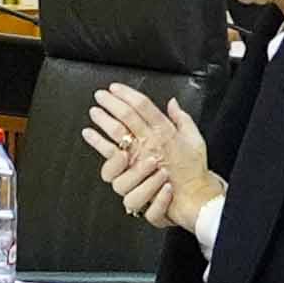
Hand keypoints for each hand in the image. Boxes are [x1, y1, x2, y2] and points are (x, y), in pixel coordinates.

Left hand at [86, 84, 220, 234]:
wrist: (191, 195)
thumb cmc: (192, 169)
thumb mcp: (195, 140)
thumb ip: (183, 119)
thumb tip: (173, 102)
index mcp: (166, 131)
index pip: (144, 106)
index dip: (128, 94)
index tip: (116, 88)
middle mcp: (151, 141)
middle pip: (128, 116)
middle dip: (112, 103)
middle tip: (100, 95)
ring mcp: (139, 155)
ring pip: (117, 133)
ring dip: (103, 120)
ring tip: (94, 111)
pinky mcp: (129, 170)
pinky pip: (109, 155)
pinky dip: (97, 142)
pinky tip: (88, 133)